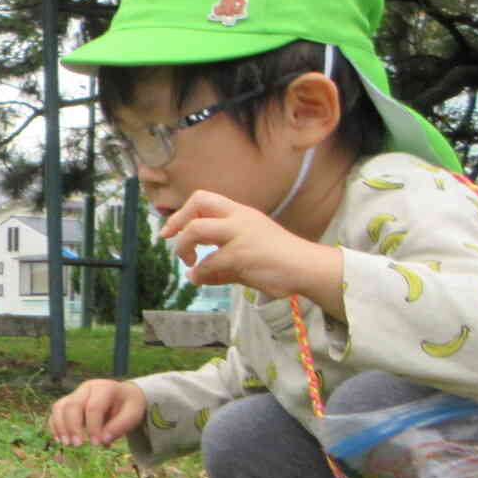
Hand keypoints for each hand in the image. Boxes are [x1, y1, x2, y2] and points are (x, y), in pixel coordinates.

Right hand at [48, 378, 145, 446]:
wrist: (124, 397)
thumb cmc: (128, 406)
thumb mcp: (133, 414)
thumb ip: (120, 427)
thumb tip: (103, 441)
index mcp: (104, 388)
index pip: (94, 407)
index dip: (93, 427)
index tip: (97, 444)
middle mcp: (87, 388)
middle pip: (73, 405)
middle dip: (73, 427)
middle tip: (78, 445)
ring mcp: (75, 394)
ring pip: (60, 406)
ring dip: (60, 426)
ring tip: (66, 444)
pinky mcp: (69, 402)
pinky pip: (56, 412)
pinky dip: (55, 426)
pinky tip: (60, 440)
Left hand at [160, 190, 342, 311]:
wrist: (307, 267)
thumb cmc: (278, 262)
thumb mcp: (245, 256)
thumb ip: (219, 263)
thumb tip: (193, 276)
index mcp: (241, 213)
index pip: (204, 198)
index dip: (182, 213)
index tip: (170, 230)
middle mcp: (239, 218)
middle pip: (197, 203)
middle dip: (177, 222)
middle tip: (171, 240)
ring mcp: (240, 235)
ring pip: (195, 230)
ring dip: (183, 248)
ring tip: (190, 263)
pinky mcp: (241, 254)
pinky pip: (208, 262)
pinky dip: (199, 273)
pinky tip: (201, 279)